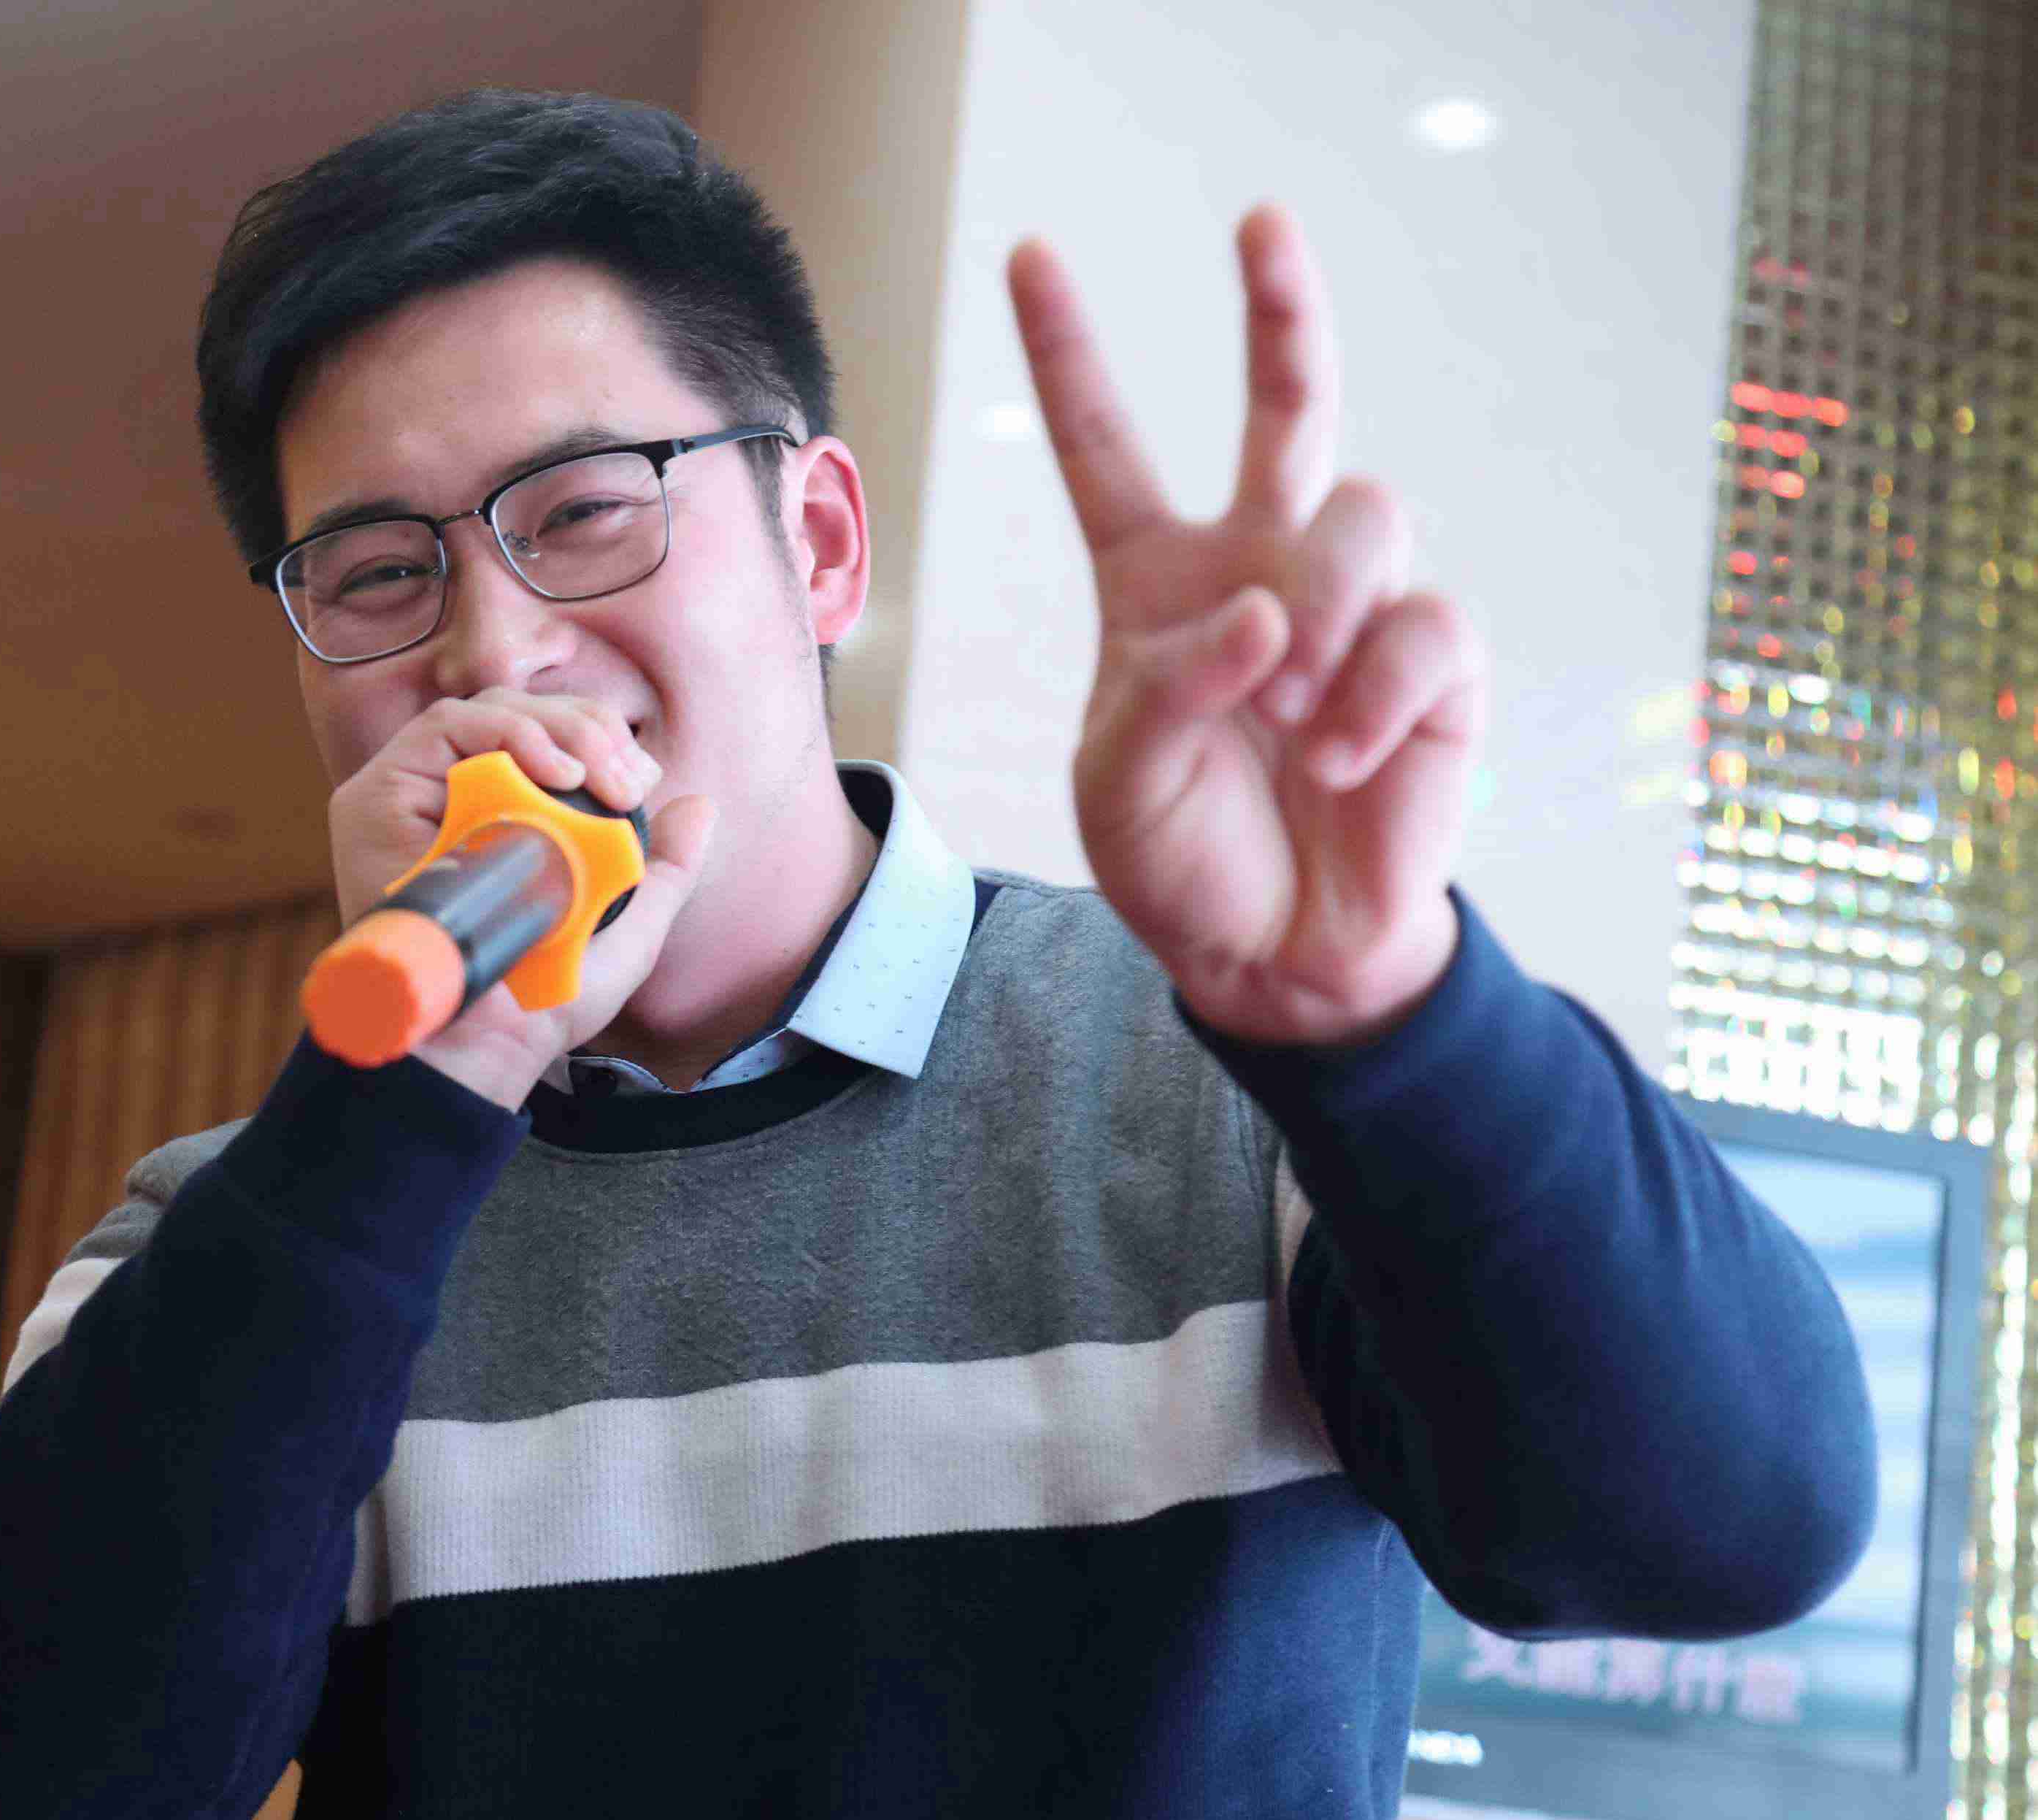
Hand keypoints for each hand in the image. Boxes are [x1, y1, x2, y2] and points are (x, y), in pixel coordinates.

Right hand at [325, 687, 721, 1105]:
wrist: (488, 1038)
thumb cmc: (545, 996)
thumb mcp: (628, 928)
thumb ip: (666, 869)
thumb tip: (701, 805)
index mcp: (507, 815)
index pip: (551, 739)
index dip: (600, 737)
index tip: (642, 779)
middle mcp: (456, 796)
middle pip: (523, 715)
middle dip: (589, 728)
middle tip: (628, 778)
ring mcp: (414, 792)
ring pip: (488, 711)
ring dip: (555, 728)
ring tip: (595, 775)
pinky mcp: (378, 794)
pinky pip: (443, 726)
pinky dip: (506, 733)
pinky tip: (554, 774)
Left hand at [1006, 204, 1486, 1049]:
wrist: (1276, 952)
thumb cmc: (1181, 859)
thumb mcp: (1120, 782)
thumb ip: (1166, 690)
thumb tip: (1264, 615)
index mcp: (1155, 584)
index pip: (1108, 448)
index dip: (1071, 354)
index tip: (1033, 254)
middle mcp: (1259, 571)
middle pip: (1287, 406)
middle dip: (1278, 309)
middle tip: (1258, 220)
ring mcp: (1352, 609)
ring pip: (1361, 514)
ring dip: (1319, 605)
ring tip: (1291, 702)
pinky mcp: (1433, 662)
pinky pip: (1423, 625)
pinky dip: (1374, 694)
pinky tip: (1340, 756)